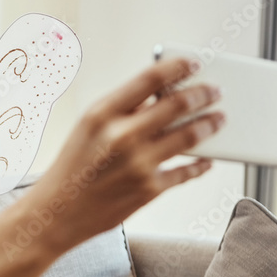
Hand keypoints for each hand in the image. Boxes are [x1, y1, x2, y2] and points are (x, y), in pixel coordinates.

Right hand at [24, 57, 222, 252]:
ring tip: (218, 119)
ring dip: (210, 124)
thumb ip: (122, 110)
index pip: (150, 78)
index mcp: (102, 114)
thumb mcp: (88, 128)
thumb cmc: (72, 168)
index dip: (177, 67)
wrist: (57, 213)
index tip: (193, 63)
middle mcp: (122, 136)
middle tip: (215, 91)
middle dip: (203, 94)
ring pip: (189, 136)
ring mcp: (138, 164)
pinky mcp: (149, 190)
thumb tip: (160, 96)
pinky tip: (206, 160)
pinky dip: (201, 164)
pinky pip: (186, 172)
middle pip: (177, 104)